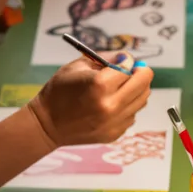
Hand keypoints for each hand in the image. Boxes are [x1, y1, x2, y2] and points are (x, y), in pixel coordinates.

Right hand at [27, 56, 152, 146]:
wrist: (48, 124)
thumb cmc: (60, 91)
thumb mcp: (77, 66)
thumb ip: (105, 58)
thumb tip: (127, 58)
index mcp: (100, 84)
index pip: (129, 66)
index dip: (126, 60)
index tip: (121, 61)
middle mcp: (111, 105)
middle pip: (144, 82)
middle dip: (140, 72)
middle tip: (131, 71)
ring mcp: (115, 122)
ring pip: (142, 99)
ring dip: (135, 90)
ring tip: (119, 88)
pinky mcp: (115, 133)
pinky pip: (132, 114)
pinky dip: (127, 107)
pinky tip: (111, 105)